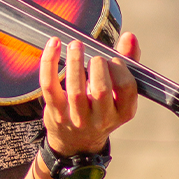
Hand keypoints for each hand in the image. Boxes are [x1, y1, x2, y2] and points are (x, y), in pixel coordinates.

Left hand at [39, 32, 139, 156]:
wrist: (75, 142)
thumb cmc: (100, 107)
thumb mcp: (118, 92)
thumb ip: (127, 62)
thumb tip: (129, 36)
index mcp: (122, 112)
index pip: (126, 87)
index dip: (120, 67)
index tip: (112, 58)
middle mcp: (101, 119)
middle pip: (101, 90)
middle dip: (98, 65)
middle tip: (94, 56)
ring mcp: (77, 118)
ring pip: (76, 90)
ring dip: (75, 62)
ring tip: (75, 44)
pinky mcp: (56, 113)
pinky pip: (50, 86)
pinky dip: (49, 63)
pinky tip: (54, 44)